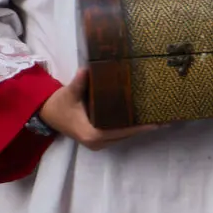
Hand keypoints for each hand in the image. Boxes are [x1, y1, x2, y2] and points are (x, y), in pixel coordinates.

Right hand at [39, 69, 159, 150]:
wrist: (48, 114)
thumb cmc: (59, 104)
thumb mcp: (69, 93)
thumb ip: (79, 83)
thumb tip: (87, 69)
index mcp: (91, 134)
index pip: (120, 132)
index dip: (138, 128)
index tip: (155, 123)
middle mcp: (97, 143)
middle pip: (126, 135)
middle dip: (144, 128)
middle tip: (164, 119)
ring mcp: (99, 143)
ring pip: (124, 136)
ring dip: (139, 129)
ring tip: (160, 119)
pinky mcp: (100, 140)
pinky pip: (119, 135)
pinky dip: (131, 128)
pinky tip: (144, 120)